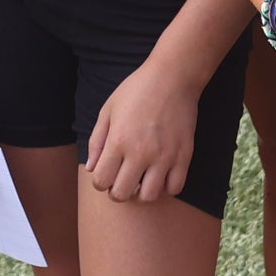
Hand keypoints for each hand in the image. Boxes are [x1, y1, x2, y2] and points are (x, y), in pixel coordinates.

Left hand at [85, 55, 200, 202]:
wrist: (172, 78)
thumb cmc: (136, 90)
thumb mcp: (108, 110)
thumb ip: (97, 141)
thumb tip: (91, 169)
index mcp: (118, 140)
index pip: (102, 181)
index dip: (100, 182)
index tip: (106, 173)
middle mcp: (140, 153)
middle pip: (122, 194)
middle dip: (117, 191)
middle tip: (121, 180)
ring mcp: (164, 157)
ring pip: (149, 197)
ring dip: (141, 193)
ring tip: (141, 180)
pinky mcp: (184, 156)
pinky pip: (174, 188)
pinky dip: (165, 188)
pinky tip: (160, 176)